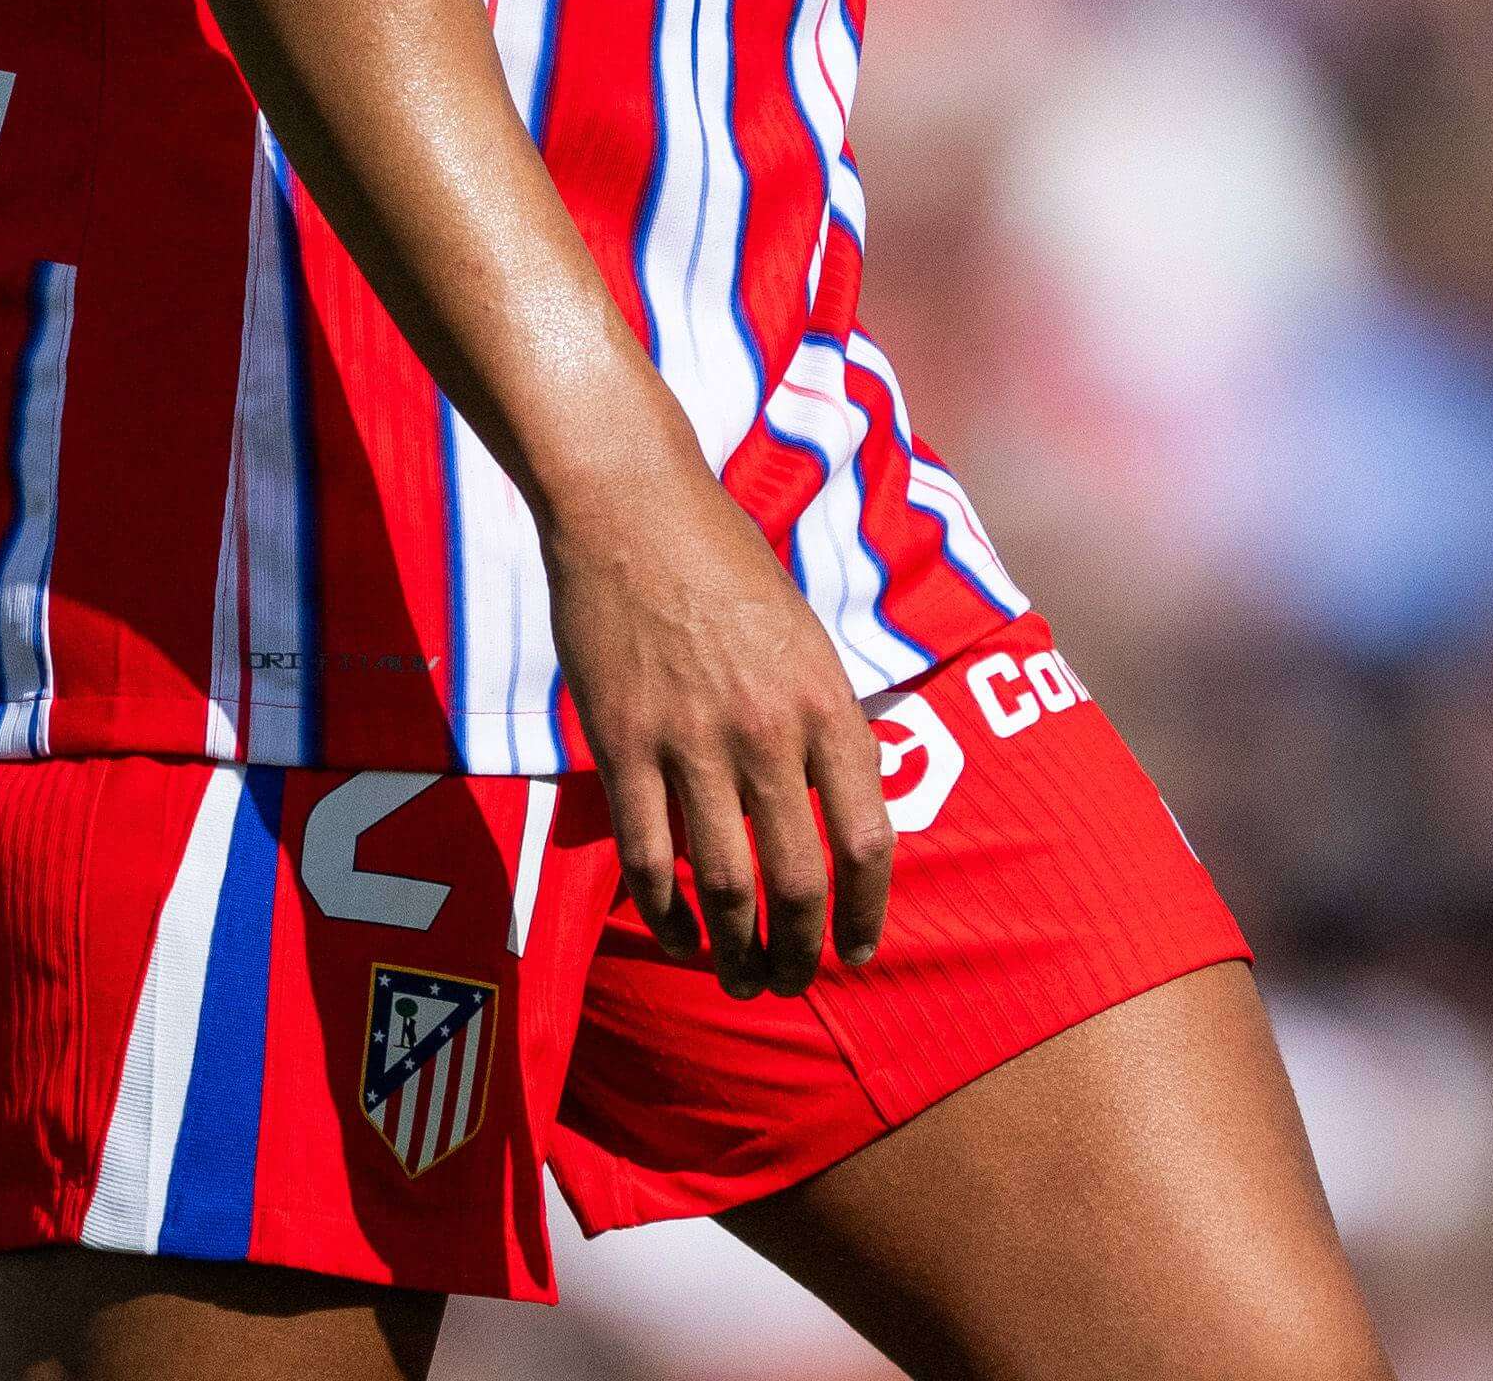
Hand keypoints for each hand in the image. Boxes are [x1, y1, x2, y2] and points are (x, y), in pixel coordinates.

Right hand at [540, 447, 894, 993]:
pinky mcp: (624, 746)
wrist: (634, 510)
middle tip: (792, 983)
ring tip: (738, 981)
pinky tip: (676, 937)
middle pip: (800, 880)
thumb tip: (844, 802)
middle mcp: (769, 733)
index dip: (868, 912)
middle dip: (802, 951)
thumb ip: (827, 721)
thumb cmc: (728, 566)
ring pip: (725, 886)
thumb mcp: (808, 639)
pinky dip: (665, 913)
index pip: (868, 839)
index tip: (861, 950)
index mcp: (827, 704)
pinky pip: (648, 858)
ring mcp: (692, 743)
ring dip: (735, 951)